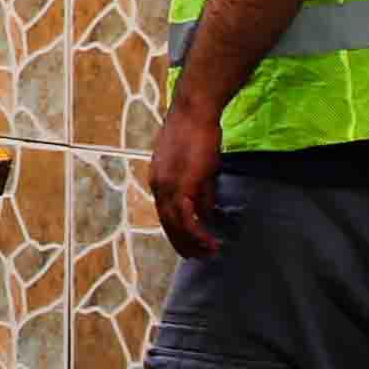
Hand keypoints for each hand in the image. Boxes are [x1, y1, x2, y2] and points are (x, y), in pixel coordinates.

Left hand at [147, 108, 224, 262]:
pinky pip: (187, 217)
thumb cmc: (197, 131)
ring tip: (208, 253)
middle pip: (167, 223)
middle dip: (182, 243)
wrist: (194, 111)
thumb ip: (201, 190)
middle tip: (198, 257)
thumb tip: (206, 212)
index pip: (165, 212)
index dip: (176, 230)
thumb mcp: (196, 164)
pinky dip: (197, 232)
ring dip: (192, 242)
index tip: (188, 243)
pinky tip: (209, 241)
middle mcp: (159, 185)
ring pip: (176, 224)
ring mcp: (168, 185)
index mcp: (158, 180)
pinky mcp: (182, 184)